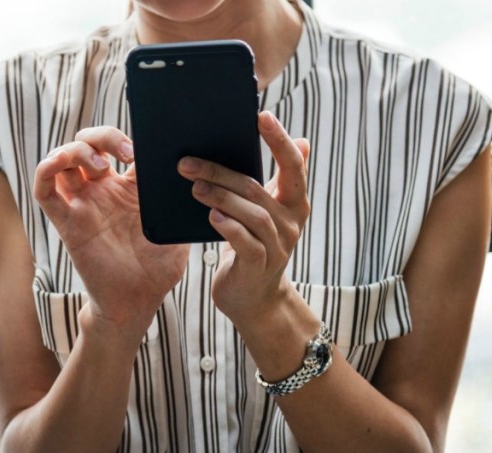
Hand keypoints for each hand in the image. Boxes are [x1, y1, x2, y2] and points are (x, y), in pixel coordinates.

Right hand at [33, 127, 188, 328]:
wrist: (137, 302)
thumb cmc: (158, 269)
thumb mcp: (176, 229)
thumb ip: (179, 203)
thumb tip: (196, 175)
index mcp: (129, 189)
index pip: (118, 147)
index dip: (126, 138)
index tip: (144, 148)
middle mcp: (102, 192)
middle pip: (87, 144)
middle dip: (102, 137)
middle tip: (125, 153)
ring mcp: (82, 205)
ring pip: (63, 160)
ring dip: (76, 150)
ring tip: (100, 166)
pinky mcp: (66, 222)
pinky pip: (44, 190)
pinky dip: (45, 169)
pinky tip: (59, 165)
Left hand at [179, 111, 310, 324]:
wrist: (254, 297)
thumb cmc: (256, 245)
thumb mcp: (270, 211)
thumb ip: (280, 179)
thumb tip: (303, 140)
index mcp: (294, 203)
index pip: (293, 166)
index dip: (279, 140)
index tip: (261, 116)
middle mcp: (291, 223)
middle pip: (257, 189)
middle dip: (222, 171)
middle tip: (188, 162)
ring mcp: (277, 246)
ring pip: (251, 214)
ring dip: (220, 197)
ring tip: (193, 186)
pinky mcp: (259, 266)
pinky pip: (245, 242)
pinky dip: (228, 227)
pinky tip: (211, 216)